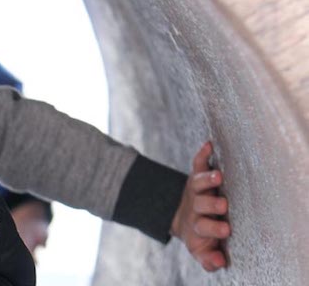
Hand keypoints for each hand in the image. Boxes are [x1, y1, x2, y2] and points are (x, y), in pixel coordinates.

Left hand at [170, 142, 229, 270]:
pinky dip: (203, 155)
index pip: (205, 228)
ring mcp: (196, 191)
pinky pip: (198, 164)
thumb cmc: (201, 236)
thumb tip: (219, 263)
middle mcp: (197, 208)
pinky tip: (209, 145)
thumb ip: (209, 259)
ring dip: (207, 180)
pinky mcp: (196, 176)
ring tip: (218, 176)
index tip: (226, 231)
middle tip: (223, 206)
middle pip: (202, 205)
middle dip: (211, 205)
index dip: (213, 229)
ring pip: (199, 184)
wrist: (180, 217)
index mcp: (199, 226)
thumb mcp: (201, 250)